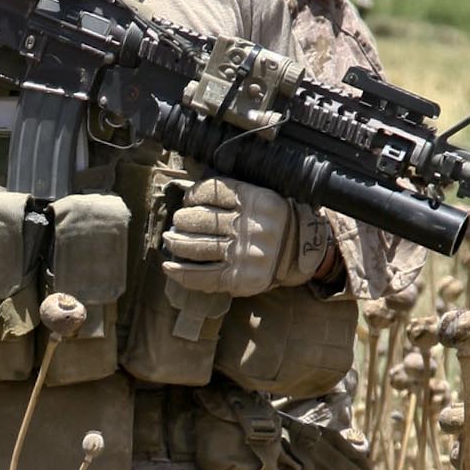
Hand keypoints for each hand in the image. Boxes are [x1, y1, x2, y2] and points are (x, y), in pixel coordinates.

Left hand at [161, 178, 335, 294]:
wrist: (300, 253)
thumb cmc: (272, 223)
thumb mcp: (262, 199)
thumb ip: (233, 196)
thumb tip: (190, 199)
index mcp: (256, 201)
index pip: (215, 191)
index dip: (194, 195)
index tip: (188, 200)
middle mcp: (250, 226)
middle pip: (202, 220)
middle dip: (182, 220)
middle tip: (176, 222)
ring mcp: (244, 254)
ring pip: (198, 247)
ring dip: (177, 243)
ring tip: (170, 240)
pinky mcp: (239, 278)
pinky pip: (203, 276)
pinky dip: (181, 272)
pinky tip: (169, 267)